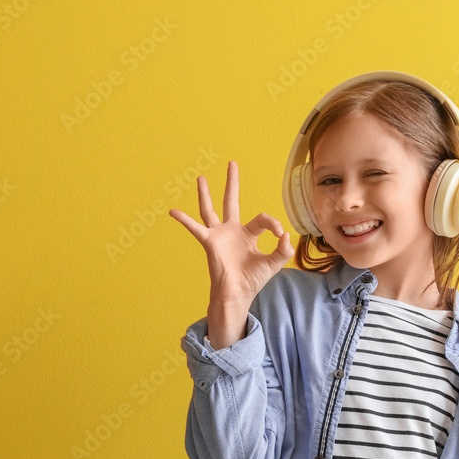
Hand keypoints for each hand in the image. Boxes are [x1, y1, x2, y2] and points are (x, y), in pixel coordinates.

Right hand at [169, 161, 292, 309]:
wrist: (238, 294)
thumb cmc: (253, 280)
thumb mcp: (273, 264)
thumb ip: (283, 250)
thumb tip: (285, 235)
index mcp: (249, 234)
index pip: (262, 219)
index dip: (272, 223)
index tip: (279, 234)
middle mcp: (233, 231)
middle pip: (231, 201)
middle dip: (232, 183)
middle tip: (232, 163)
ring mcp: (219, 235)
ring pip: (210, 210)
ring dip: (205, 194)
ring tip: (201, 178)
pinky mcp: (209, 242)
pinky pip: (195, 228)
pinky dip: (184, 220)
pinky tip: (173, 211)